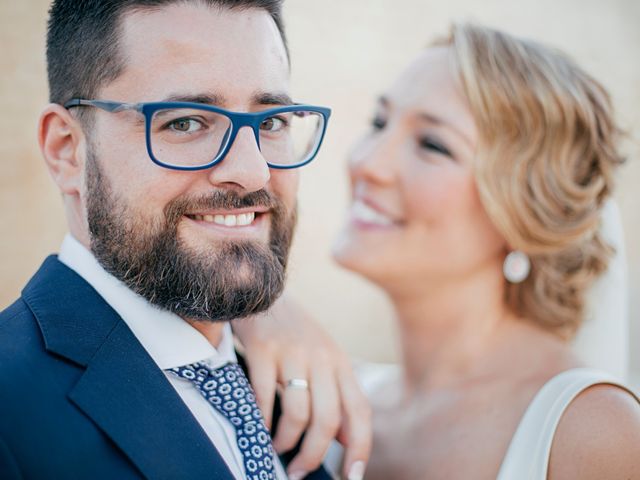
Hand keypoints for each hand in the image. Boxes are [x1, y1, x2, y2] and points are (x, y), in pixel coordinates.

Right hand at [233, 295, 371, 479]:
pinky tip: (258, 429)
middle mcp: (321, 357)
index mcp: (340, 362)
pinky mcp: (263, 348)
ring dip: (286, 442)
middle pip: (329, 419)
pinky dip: (262, 421)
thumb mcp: (323, 357)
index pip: (359, 411)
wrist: (262, 289)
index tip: (351, 477)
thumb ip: (336, 393)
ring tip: (277, 450)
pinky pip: (265, 396)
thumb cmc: (293, 332)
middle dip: (315, 455)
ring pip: (298, 412)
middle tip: (299, 472)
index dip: (359, 448)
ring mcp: (293, 352)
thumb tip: (344, 439)